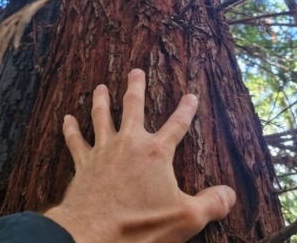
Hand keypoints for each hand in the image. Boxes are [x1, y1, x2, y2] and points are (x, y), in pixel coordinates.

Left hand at [44, 68, 235, 242]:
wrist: (93, 234)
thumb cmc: (140, 225)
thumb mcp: (186, 218)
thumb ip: (211, 204)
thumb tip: (230, 194)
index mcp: (155, 152)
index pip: (177, 124)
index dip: (186, 109)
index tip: (191, 95)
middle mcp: (129, 143)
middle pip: (133, 106)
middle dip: (136, 86)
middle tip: (135, 70)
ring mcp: (104, 150)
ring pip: (101, 116)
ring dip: (101, 100)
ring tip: (100, 87)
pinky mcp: (84, 162)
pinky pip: (75, 140)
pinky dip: (70, 128)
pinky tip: (67, 118)